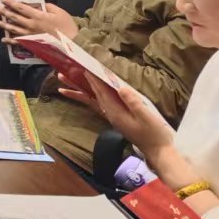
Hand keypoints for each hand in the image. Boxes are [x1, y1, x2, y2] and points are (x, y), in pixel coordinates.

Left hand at [0, 0, 78, 38]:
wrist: (71, 44)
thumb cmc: (66, 27)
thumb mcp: (59, 12)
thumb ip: (48, 6)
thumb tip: (40, 4)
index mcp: (37, 16)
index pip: (21, 8)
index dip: (11, 3)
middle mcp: (31, 25)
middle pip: (15, 18)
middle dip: (4, 12)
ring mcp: (30, 36)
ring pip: (14, 29)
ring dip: (4, 25)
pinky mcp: (32, 44)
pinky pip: (18, 42)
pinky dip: (10, 41)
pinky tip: (4, 39)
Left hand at [59, 71, 175, 154]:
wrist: (158, 152)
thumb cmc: (155, 134)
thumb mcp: (147, 117)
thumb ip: (133, 102)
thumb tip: (120, 88)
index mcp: (115, 112)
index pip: (100, 92)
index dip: (91, 79)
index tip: (82, 67)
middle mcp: (110, 114)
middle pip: (90, 96)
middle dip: (77, 85)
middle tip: (60, 75)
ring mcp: (112, 117)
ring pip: (92, 101)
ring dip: (79, 92)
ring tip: (62, 86)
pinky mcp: (117, 119)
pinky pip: (100, 106)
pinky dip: (91, 99)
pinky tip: (87, 94)